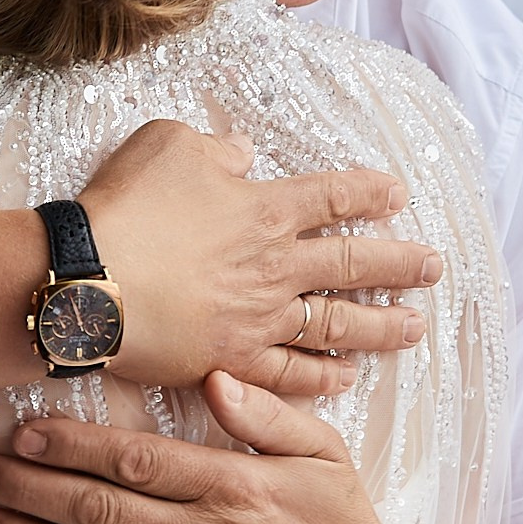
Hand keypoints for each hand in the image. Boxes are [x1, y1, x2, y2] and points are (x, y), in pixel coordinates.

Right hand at [75, 120, 441, 399]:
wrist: (87, 281)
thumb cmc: (125, 206)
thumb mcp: (170, 146)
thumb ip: (216, 149)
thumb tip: (243, 154)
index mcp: (267, 209)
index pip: (334, 195)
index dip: (369, 192)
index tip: (398, 194)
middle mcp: (277, 266)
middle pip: (354, 262)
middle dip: (400, 263)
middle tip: (435, 268)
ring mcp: (260, 319)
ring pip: (337, 324)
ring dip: (380, 326)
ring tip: (414, 328)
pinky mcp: (233, 361)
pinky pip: (292, 374)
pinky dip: (323, 377)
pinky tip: (347, 377)